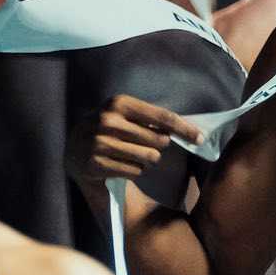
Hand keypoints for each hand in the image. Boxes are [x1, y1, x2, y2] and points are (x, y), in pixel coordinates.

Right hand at [67, 94, 201, 185]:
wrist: (74, 149)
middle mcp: (107, 120)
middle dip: (159, 147)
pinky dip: (134, 171)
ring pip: (148, 158)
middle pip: (158, 140)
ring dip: (147, 161)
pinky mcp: (95, 164)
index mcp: (119, 103)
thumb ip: (152, 119)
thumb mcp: (125, 115)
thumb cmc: (109, 130)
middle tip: (145, 147)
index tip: (201, 138)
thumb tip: (190, 131)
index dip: (184, 128)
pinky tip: (121, 165)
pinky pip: (134, 171)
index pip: (162, 117)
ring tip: (133, 156)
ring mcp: (99, 142)